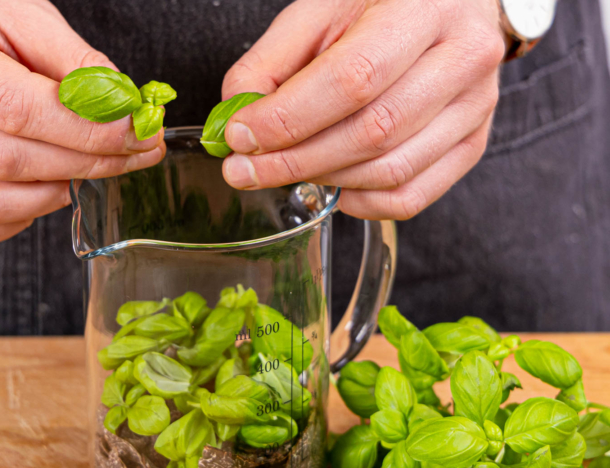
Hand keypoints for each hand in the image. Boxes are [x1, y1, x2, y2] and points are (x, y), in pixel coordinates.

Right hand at [0, 0, 163, 253]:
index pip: (13, 109)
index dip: (84, 130)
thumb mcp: (20, 11)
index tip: (135, 134)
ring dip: (52, 195)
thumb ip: (74, 62)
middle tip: (132, 154)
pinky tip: (38, 186)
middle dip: (83, 163)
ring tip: (83, 166)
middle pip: (4, 161)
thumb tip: (124, 114)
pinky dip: (17, 218)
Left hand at [220, 0, 503, 219]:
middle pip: (372, 132)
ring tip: (282, 170)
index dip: (288, 118)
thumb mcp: (321, 10)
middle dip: (295, 160)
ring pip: (390, 170)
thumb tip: (237, 117)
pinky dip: (358, 202)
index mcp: (423, 8)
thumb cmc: (381, 3)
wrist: (449, 6)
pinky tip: (330, 184)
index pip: (352, 79)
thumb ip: (272, 61)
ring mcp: (475, 108)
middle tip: (245, 170)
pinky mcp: (473, 145)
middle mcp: (462, 58)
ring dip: (322, 180)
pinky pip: (410, 196)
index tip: (240, 136)